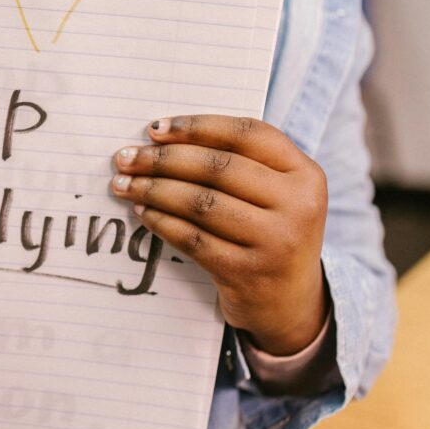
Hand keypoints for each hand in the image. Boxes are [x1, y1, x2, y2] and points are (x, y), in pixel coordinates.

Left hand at [111, 115, 327, 355]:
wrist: (290, 302)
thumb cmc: (271, 232)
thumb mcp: (277, 193)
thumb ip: (241, 162)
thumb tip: (163, 138)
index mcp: (305, 174)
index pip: (247, 134)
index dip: (197, 126)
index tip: (155, 128)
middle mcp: (297, 205)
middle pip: (218, 167)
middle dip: (163, 159)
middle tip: (126, 158)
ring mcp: (274, 242)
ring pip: (201, 203)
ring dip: (154, 189)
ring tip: (124, 184)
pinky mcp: (246, 272)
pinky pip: (192, 238)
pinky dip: (161, 221)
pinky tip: (142, 211)